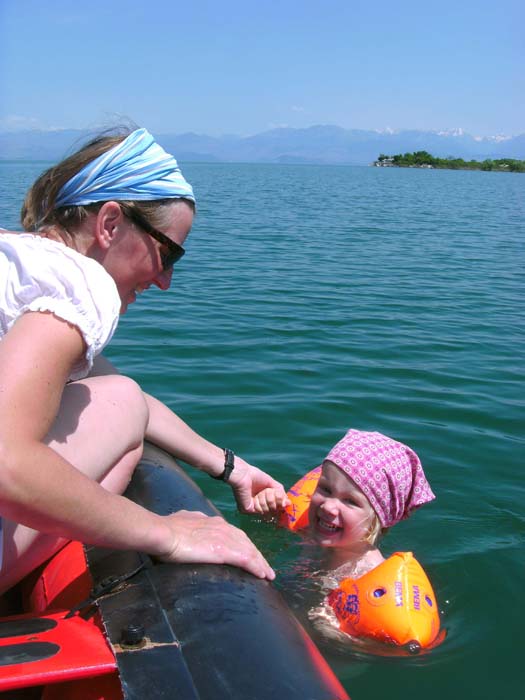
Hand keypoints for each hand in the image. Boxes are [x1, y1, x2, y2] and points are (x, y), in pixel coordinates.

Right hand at [156, 509, 274, 579]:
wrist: (164, 533)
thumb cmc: (168, 529)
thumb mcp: (184, 520)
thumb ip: (194, 524)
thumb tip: (193, 526)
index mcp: (214, 521)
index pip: (235, 534)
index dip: (245, 545)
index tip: (250, 554)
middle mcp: (223, 527)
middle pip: (246, 542)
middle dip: (257, 555)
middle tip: (265, 568)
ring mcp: (225, 539)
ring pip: (250, 551)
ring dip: (261, 563)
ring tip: (268, 574)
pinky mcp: (224, 551)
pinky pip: (246, 560)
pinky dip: (256, 567)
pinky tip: (263, 575)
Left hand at [228, 457, 289, 514]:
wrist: (244, 474)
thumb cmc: (256, 476)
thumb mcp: (273, 484)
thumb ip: (281, 494)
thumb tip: (288, 504)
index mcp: (264, 499)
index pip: (277, 507)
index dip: (281, 504)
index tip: (284, 501)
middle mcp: (259, 505)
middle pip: (274, 510)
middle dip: (273, 499)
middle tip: (267, 490)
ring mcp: (253, 509)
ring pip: (267, 511)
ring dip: (266, 499)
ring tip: (260, 492)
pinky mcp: (247, 510)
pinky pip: (260, 511)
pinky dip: (261, 502)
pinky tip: (256, 496)